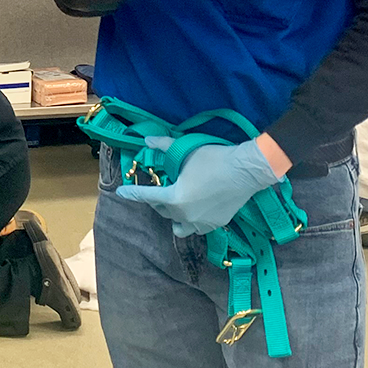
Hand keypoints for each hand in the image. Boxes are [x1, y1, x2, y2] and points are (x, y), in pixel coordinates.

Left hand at [114, 138, 280, 237]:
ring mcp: (201, 222)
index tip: (121, 193)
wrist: (246, 171)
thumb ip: (165, 146)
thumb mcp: (187, 151)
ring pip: (179, 226)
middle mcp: (185, 214)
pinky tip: (196, 210)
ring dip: (174, 217)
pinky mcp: (216, 224)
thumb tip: (147, 140)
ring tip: (177, 205)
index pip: (147, 196)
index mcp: (174, 198)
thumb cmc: (214, 159)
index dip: (133, 193)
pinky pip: (197, 228)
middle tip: (162, 189)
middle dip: (158, 201)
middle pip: (163, 211)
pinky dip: (192, 221)